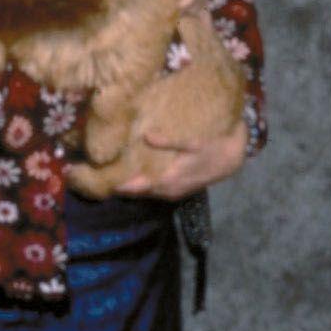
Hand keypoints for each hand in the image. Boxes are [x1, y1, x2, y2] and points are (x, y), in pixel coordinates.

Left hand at [112, 125, 247, 200]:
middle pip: (136, 193)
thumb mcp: (192, 143)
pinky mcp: (175, 192)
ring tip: (111, 177)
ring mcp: (171, 194)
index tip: (100, 180)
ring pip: (144, 194)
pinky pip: (153, 192)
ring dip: (130, 188)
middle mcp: (166, 191)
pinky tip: (134, 178)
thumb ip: (168, 141)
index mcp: (167, 181)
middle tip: (99, 177)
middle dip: (119, 186)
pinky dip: (142, 187)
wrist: (231, 159)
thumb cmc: (212, 148)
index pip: (135, 188)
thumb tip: (147, 136)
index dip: (117, 185)